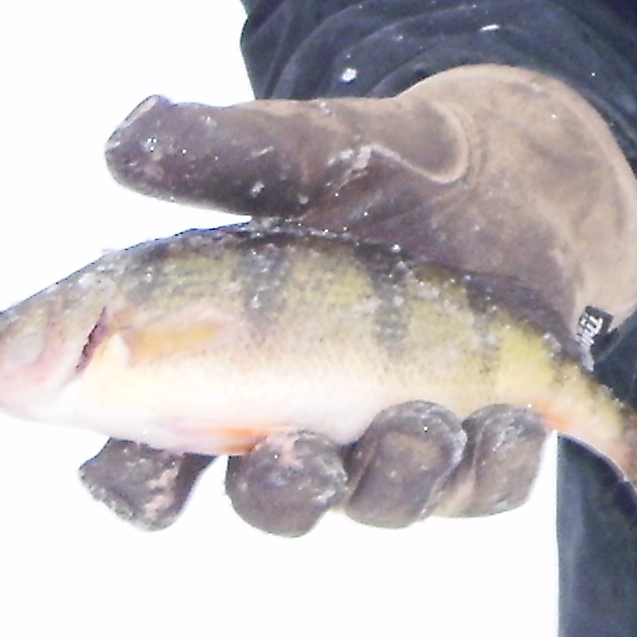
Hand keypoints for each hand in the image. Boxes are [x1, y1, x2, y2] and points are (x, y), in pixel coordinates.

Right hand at [74, 64, 636, 534]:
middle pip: (272, 500)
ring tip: (426, 416)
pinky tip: (511, 420)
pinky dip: (495, 464)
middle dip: (285, 489)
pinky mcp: (479, 449)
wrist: (508, 174)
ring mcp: (391, 447)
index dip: (135, 482)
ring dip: (401, 470)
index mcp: (226, 370)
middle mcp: (302, 426)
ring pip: (383, 501)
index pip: (148, 459)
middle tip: (300, 449)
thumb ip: (218, 151)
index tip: (151, 481)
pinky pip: (484, 489)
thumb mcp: (306, 151)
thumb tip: (124, 135)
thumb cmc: (381, 171)